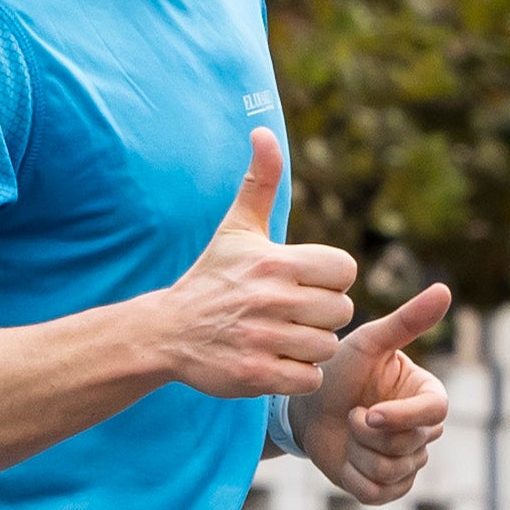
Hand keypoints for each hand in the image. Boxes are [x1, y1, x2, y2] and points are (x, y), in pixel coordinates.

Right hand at [152, 127, 363, 403]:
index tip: (303, 283)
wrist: (166, 331)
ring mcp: (263, 338)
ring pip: (326, 347)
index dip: (329, 279)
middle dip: (321, 316)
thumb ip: (259, 181)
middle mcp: (271, 299)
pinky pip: (308, 379)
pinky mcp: (255, 374)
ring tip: (280, 338)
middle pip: (341, 311)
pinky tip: (274, 361)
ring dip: (309, 347)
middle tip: (290, 314)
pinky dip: (297, 375)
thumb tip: (263, 130)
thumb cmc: (212, 277)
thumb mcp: (236, 228)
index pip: (344, 270)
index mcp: (274, 262)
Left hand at [292, 280, 453, 505]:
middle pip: (409, 446)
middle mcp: (425, 430)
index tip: (368, 412)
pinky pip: (380, 493)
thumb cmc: (338, 371)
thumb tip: (445, 289)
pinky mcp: (389, 487)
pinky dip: (355, 477)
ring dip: (358, 453)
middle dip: (367, 434)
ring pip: (393, 471)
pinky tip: (347, 457)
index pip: (435, 413)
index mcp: (428, 395)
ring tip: (348, 432)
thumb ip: (407, 321)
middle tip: (350, 414)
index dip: (403, 417)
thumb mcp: (369, 342)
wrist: (306, 408)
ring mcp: (409, 460)